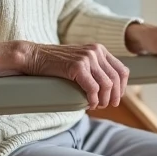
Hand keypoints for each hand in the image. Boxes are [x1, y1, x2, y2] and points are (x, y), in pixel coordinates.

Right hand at [0, 42, 128, 109]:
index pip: (122, 70)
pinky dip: (93, 100)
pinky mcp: (77, 66)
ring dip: (104, 100)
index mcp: (99, 49)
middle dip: (115, 96)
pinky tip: (89, 104)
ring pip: (106, 85)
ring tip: (96, 106)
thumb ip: (94, 68)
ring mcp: (87, 58)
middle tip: (107, 106)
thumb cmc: (55, 63)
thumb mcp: (79, 61)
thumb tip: (109, 87)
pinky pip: (93, 88)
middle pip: (116, 79)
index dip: (122, 87)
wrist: (34, 56)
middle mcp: (96, 51)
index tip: (116, 98)